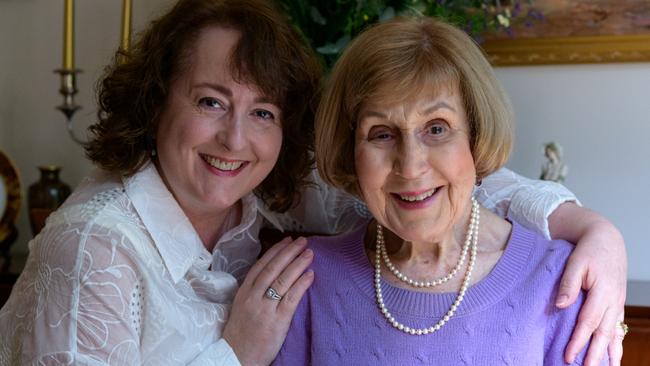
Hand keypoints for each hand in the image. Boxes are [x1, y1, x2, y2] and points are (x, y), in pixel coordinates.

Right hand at [223, 237, 313, 365]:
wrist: (236, 358)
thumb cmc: (241, 334)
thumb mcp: (242, 307)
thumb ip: (254, 291)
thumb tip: (273, 274)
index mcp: (243, 293)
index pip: (260, 266)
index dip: (275, 252)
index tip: (286, 240)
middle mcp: (253, 297)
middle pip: (273, 269)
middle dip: (289, 252)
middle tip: (302, 241)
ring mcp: (265, 309)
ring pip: (282, 280)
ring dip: (297, 264)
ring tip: (309, 254)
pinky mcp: (277, 321)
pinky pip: (291, 298)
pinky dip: (301, 284)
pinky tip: (311, 275)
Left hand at [551, 212, 626, 365]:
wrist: (607, 240)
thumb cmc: (588, 251)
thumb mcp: (575, 263)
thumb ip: (568, 284)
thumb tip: (560, 305)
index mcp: (602, 292)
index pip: (588, 322)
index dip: (579, 340)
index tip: (568, 356)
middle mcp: (613, 301)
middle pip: (604, 333)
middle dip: (595, 354)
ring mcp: (618, 303)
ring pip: (615, 333)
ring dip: (610, 352)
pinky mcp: (618, 304)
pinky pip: (619, 328)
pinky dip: (617, 343)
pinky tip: (614, 356)